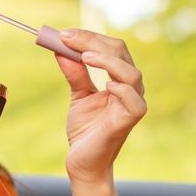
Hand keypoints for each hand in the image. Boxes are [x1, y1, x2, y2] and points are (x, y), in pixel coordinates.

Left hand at [54, 28, 146, 184]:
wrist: (82, 162)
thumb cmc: (85, 130)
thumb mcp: (78, 95)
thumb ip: (74, 73)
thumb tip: (60, 49)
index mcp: (120, 79)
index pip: (113, 48)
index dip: (91, 37)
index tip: (65, 33)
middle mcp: (130, 89)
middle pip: (121, 54)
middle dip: (94, 42)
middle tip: (68, 38)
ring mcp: (132, 105)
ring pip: (132, 74)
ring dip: (108, 61)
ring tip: (85, 57)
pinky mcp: (128, 122)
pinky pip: (135, 103)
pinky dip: (123, 90)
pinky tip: (106, 84)